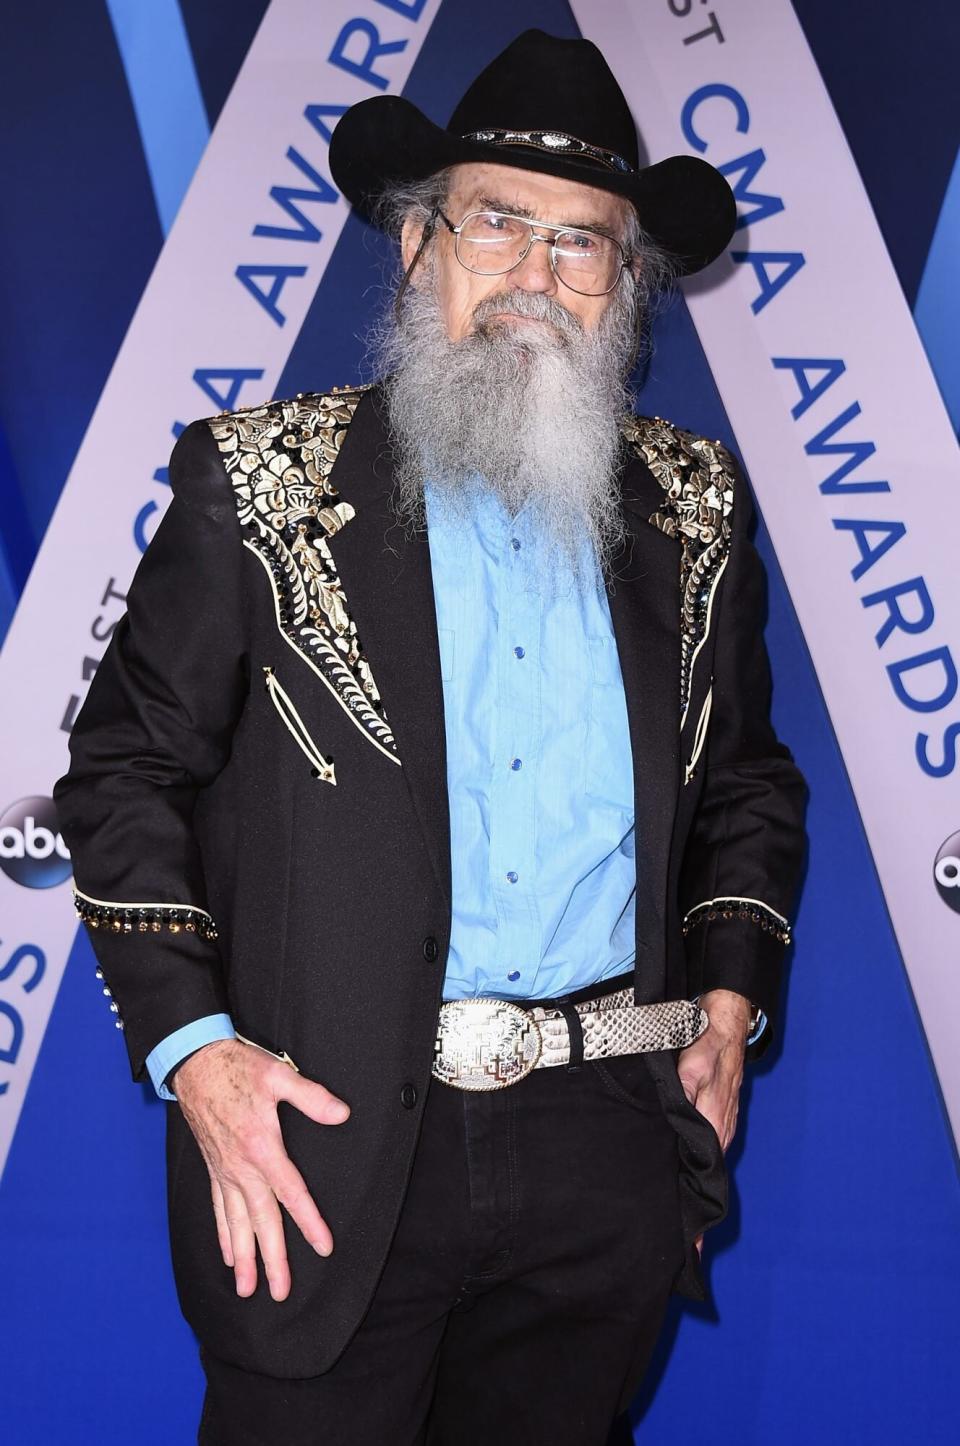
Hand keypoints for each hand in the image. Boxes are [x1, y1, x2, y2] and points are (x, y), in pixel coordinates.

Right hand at [172, 1038, 349, 1301]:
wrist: (195, 1063)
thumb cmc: (238, 1068)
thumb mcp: (278, 1075)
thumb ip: (311, 1097)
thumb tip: (342, 1113)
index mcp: (261, 1147)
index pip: (290, 1193)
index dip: (309, 1222)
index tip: (324, 1247)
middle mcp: (241, 1167)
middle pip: (261, 1221)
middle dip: (272, 1259)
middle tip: (280, 1292)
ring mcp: (224, 1171)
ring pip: (236, 1223)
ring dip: (244, 1258)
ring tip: (248, 1290)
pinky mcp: (214, 1168)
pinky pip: (219, 1209)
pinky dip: (223, 1236)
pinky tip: (229, 1256)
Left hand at [677, 989, 749, 1153]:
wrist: (727, 1024)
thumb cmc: (709, 1044)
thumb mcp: (690, 1067)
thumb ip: (684, 1095)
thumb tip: (676, 1121)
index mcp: (716, 1116)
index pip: (702, 1154)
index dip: (685, 1163)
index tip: (669, 1167)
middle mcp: (725, 1120)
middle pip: (709, 1153)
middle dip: (690, 1161)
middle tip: (668, 1165)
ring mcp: (728, 1114)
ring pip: (715, 1144)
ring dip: (699, 1150)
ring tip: (677, 1158)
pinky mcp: (726, 1106)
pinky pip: (718, 1131)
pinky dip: (706, 1138)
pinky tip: (691, 1139)